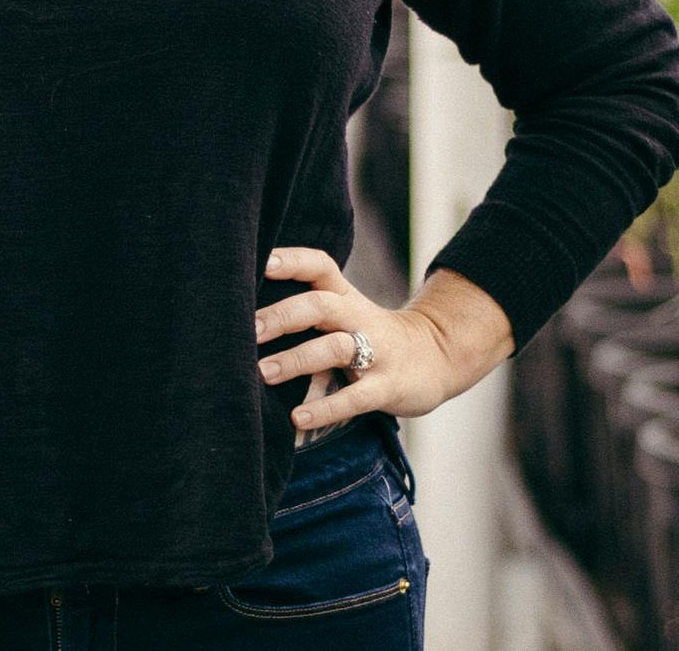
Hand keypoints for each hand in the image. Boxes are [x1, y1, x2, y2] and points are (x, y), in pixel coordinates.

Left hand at [253, 246, 507, 433]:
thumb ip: (306, 309)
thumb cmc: (371, 334)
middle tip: (247, 329)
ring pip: (336, 348)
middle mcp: (359, 318)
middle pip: (321, 305)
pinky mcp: (388, 387)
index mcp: (345, 296)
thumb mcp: (346, 312)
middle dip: (283, 315)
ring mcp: (377, 352)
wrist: (437, 356)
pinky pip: (355, 398)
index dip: (291, 260)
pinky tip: (297, 418)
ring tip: (261, 373)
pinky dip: (325, 409)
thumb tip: (241, 316)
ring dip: (297, 360)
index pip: (320, 266)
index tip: (260, 261)